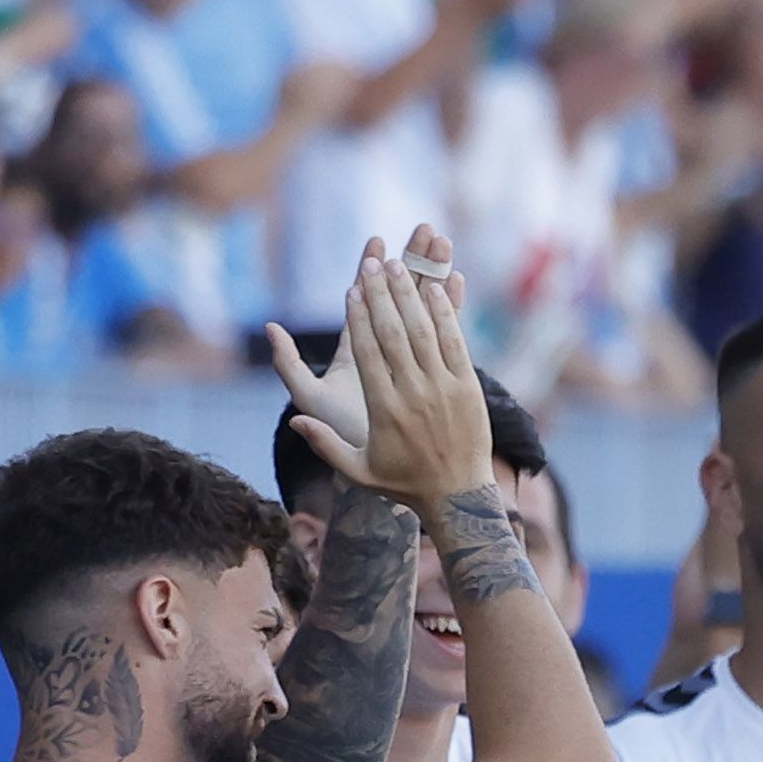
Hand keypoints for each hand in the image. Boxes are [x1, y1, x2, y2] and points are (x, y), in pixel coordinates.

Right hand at [270, 230, 487, 503]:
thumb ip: (324, 445)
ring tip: (401, 263)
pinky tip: (437, 286)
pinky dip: (446, 312)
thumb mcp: (358, 471)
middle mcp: (414, 395)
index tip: (353, 289)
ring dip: (413, 294)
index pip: (368, 354)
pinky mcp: (469, 387)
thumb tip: (293, 422)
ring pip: (425, 332)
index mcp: (384, 410)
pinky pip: (456, 342)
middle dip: (383, 294)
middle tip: (375, 263)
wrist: (459, 498)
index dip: (360, 318)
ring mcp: (445, 389)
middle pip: (395, 334)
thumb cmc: (404, 484)